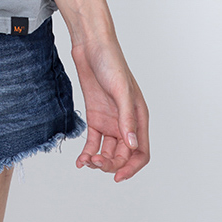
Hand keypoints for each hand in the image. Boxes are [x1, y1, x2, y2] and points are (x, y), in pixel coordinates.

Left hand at [71, 36, 149, 181]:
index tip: (118, 176)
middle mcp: (125, 122)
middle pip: (122, 155)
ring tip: (86, 161)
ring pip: (107, 151)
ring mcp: (109, 120)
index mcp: (138, 118)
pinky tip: (80, 160)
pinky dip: (88, 153)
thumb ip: (126, 119)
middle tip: (96, 164)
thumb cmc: (111, 62)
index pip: (141, 152)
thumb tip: (131, 145)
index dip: (132, 167)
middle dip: (111, 164)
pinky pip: (93, 141)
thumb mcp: (121, 91)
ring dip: (98, 160)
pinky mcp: (95, 116)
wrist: (90, 45)